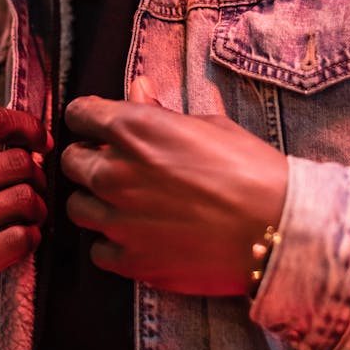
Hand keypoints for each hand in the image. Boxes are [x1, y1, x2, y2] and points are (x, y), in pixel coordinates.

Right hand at [0, 106, 51, 339]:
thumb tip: (26, 133)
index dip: (25, 125)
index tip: (40, 140)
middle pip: (14, 163)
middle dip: (36, 174)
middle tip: (34, 187)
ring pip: (21, 200)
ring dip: (37, 208)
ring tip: (30, 215)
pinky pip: (18, 240)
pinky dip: (31, 237)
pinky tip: (22, 239)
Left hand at [61, 78, 287, 295]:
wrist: (279, 229)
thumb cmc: (250, 169)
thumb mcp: (206, 126)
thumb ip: (159, 111)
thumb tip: (137, 89)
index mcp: (133, 129)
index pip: (78, 115)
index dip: (89, 119)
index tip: (100, 128)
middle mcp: (115, 172)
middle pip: (71, 161)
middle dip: (90, 160)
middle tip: (119, 167)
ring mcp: (117, 220)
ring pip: (77, 207)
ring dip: (97, 202)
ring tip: (129, 204)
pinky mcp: (129, 260)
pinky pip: (98, 249)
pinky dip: (113, 243)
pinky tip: (141, 236)